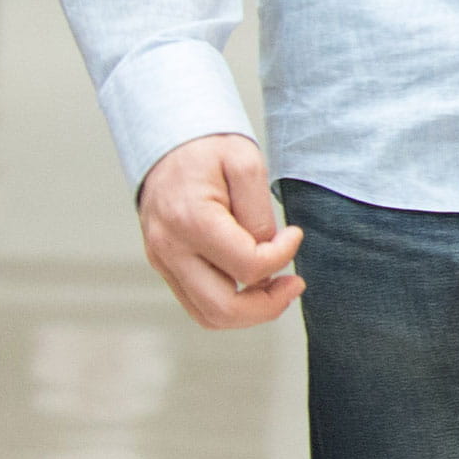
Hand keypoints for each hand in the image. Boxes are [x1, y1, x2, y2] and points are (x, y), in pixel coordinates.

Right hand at [135, 133, 303, 329]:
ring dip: (250, 312)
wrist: (167, 143)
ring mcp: (163, 262)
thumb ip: (259, 213)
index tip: (295, 234)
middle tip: (295, 285)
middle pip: (223, 308)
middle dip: (268, 305)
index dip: (282, 256)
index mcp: (191, 221)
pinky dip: (230, 304)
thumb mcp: (246, 164)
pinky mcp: (165, 266)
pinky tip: (253, 285)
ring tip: (277, 289)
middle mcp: (170, 249)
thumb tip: (267, 252)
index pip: (248, 266)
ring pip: (208, 315)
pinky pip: (197, 304)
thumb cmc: (208, 149)